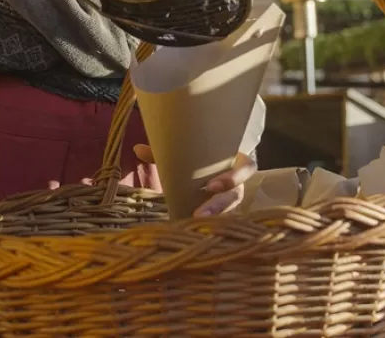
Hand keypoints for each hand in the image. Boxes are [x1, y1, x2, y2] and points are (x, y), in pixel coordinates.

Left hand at [134, 143, 256, 216]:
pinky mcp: (227, 215)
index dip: (234, 177)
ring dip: (215, 219)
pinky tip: (198, 236)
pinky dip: (213, 227)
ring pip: (231, 212)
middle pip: (236, 195)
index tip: (211, 186)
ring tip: (195, 226)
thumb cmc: (204, 158)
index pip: (247, 168)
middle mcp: (239, 183)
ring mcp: (234, 201)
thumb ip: (165, 152)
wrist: (215, 169)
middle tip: (199, 214)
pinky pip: (225, 223)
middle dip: (219, 205)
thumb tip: (137, 148)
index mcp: (237, 162)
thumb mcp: (189, 152)